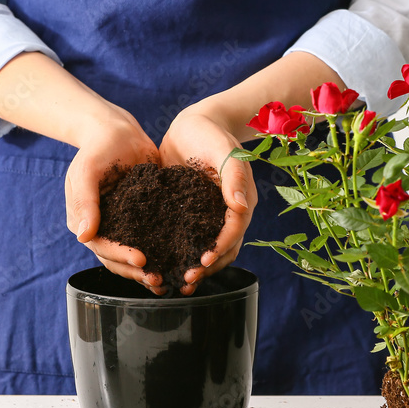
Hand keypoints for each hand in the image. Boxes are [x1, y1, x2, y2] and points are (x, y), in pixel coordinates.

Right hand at [66, 104, 166, 292]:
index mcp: (85, 221)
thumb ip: (84, 201)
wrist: (119, 131)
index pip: (102, 248)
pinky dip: (162, 255)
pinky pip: (151, 242)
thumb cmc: (99, 147)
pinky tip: (178, 263)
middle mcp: (103, 229)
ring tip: (168, 281)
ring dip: (149, 271)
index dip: (121, 257)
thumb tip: (84, 236)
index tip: (142, 260)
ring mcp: (123, 226)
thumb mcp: (87, 170)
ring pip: (134, 257)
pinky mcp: (142, 220)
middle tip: (159, 280)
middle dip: (137, 272)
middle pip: (118, 260)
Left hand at [160, 101, 256, 294]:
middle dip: (207, 267)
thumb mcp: (224, 150)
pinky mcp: (192, 216)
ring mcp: (210, 217)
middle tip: (187, 279)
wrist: (194, 124)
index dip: (220, 249)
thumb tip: (240, 207)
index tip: (203, 261)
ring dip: (197, 268)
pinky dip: (182, 255)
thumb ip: (234, 177)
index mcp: (241, 201)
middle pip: (223, 250)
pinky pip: (190, 240)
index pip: (233, 233)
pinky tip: (167, 265)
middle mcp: (228, 214)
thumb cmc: (210, 133)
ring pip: (208, 250)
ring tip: (179, 283)